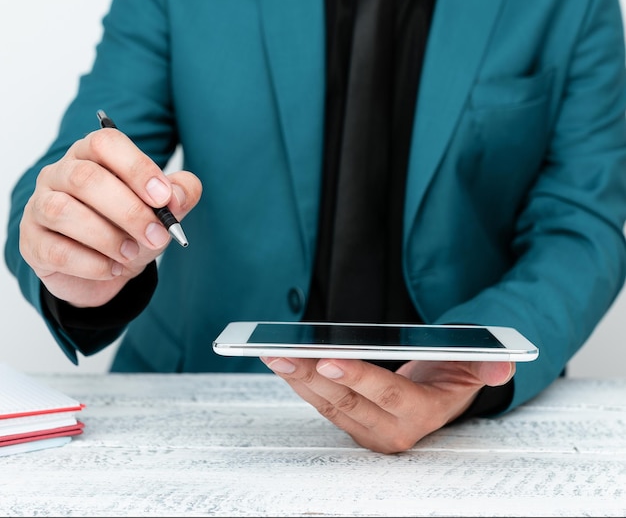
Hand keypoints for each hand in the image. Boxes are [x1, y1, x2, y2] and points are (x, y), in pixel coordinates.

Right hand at [19, 127, 201, 307]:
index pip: (105, 143)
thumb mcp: (163, 210)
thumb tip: (176, 196)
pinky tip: (113, 268)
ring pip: (63, 212)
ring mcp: (40, 206)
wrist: (108, 268)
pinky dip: (92, 264)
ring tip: (133, 254)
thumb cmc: (132, 227)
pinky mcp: (32, 242)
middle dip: (129, 210)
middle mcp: (60, 173)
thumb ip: (179, 194)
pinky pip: (56, 251)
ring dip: (107, 238)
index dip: (137, 168)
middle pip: (85, 178)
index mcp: (93, 155)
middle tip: (158, 235)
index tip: (164, 197)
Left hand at [261, 356, 514, 453]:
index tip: (328, 361)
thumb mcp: (474, 366)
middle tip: (283, 353)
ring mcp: (369, 430)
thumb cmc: (452, 374)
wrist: (439, 396)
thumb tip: (503, 364)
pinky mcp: (353, 424)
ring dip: (299, 380)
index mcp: (423, 413)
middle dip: (312, 377)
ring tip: (273, 354)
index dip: (358, 378)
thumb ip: (488, 364)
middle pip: (347, 402)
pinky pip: (323, 405)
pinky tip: (284, 363)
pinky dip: (302, 383)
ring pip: (328, 405)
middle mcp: (392, 429)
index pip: (387, 395)